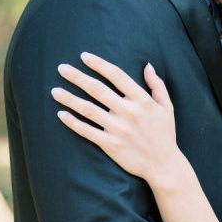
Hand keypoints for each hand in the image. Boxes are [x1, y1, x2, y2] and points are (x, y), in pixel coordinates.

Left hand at [51, 53, 178, 182]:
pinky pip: (87, 131)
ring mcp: (118, 129)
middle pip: (97, 89)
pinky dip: (72, 123)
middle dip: (77, 77)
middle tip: (61, 68)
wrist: (163, 165)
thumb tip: (147, 65)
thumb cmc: (165, 134)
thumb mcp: (167, 107)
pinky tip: (60, 114)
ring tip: (54, 91)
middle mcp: (129, 112)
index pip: (117, 76)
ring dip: (69, 99)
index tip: (84, 56)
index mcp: (142, 101)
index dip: (99, 64)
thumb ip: (157, 85)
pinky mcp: (111, 145)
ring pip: (88, 109)